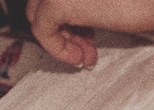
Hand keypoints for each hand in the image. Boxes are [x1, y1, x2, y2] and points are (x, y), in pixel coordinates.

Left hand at [26, 0, 153, 61]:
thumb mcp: (116, 1)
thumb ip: (94, 5)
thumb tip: (81, 22)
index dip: (68, 18)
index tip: (89, 38)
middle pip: (41, 0)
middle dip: (60, 27)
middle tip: (86, 48)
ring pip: (37, 12)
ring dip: (60, 38)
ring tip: (86, 56)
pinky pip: (41, 27)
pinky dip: (55, 47)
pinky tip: (79, 59)